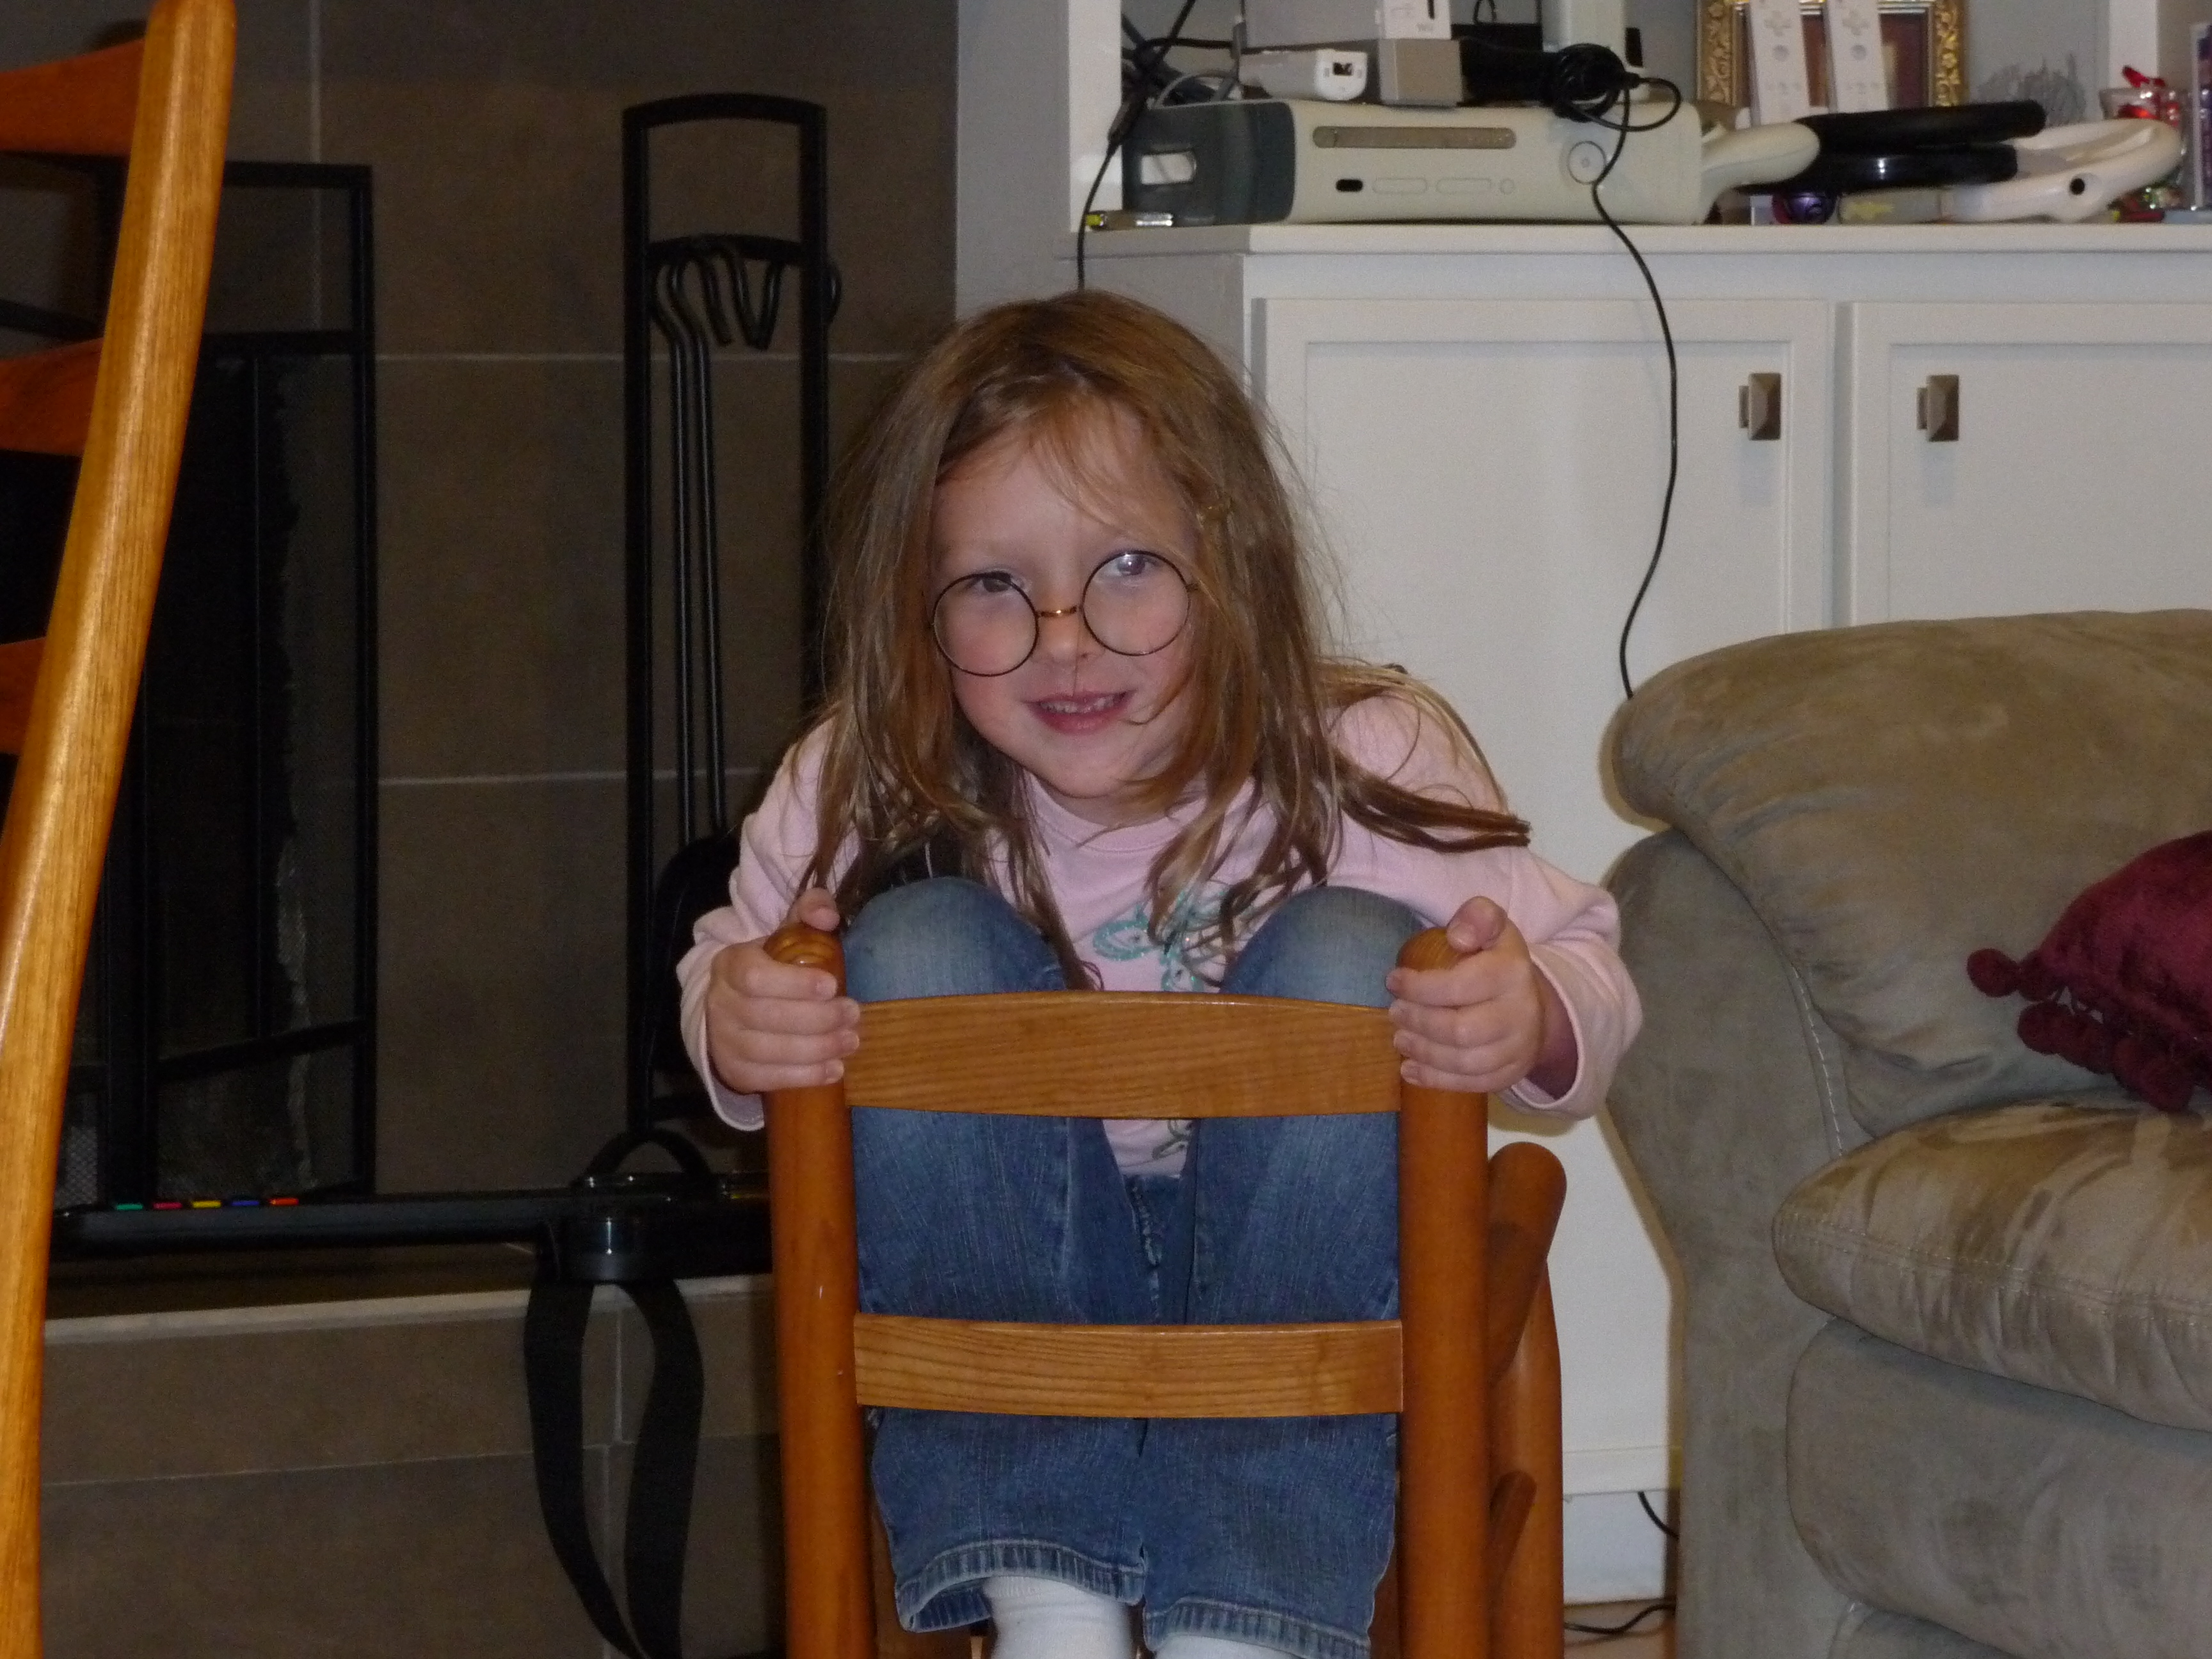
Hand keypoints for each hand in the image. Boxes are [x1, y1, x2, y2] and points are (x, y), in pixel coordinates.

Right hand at [702, 888, 859, 1093]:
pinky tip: (835, 1069)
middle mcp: (720, 1004)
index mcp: (731, 964)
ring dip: (817, 1049)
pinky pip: (768, 1079)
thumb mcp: (788, 931)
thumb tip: (827, 916)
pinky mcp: (735, 1071)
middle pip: (767, 1017)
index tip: (832, 985)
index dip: (794, 984)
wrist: (736, 1005)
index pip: (755, 977)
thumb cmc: (774, 965)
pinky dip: (805, 1076)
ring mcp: (723, 1041)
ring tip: (851, 1041)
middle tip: (854, 1014)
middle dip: (818, 1019)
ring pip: (770, 1051)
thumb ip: (809, 910)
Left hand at [1384, 896, 1576, 1096]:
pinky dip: (1436, 1080)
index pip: (1461, 986)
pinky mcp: (1511, 1074)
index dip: (1420, 987)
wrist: (1533, 1004)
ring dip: (1423, 1052)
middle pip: (1461, 1031)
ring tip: (1399, 1039)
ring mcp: (1519, 1049)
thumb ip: (1478, 917)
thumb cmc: (1497, 961)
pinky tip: (1410, 1070)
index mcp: (1513, 973)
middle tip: (1394, 1013)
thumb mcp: (1493, 927)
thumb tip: (1457, 937)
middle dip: (1419, 1023)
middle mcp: (1522, 1014)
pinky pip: (1472, 1085)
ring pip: (1465, 1062)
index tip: (1393, 981)